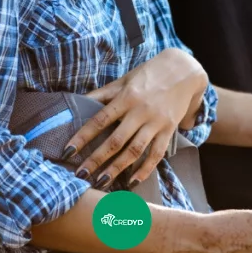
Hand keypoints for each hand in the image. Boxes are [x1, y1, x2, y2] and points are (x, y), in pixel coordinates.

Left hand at [64, 49, 207, 187]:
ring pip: (134, 150)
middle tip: (81, 175)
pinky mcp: (169, 130)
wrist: (183, 70)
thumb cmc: (148, 74)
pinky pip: (157, 153)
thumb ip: (102, 94)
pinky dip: (145, 169)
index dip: (82, 137)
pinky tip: (133, 182)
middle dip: (96, 160)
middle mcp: (140, 111)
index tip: (68, 151)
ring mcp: (156, 122)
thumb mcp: (124, 80)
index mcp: (126, 97)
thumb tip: (78, 101)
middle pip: (115, 140)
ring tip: (101, 182)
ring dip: (117, 168)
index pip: (99, 120)